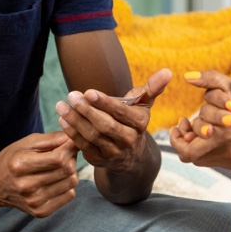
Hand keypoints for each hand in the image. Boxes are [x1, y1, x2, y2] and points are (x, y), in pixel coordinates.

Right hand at [0, 132, 78, 216]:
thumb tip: (75, 138)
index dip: (70, 147)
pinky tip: (56, 180)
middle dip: (71, 157)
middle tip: (65, 153)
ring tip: (59, 166)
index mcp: (21, 165)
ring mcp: (34, 202)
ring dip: (71, 171)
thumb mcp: (28, 142)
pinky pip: (70, 195)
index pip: (59, 158)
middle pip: (67, 170)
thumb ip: (52, 139)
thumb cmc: (13, 158)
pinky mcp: (40, 212)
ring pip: (71, 182)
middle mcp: (26, 186)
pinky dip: (67, 185)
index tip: (71, 141)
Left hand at [56, 68, 171, 171]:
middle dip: (86, 110)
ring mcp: (113, 152)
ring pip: (92, 135)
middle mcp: (128, 140)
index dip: (105, 103)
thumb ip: (153, 87)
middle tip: (71, 95)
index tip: (88, 92)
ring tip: (61, 105)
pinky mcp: (99, 160)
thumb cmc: (133, 120)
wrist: (130, 154)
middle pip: (105, 125)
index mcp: (140, 123)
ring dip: (74, 120)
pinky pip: (83, 146)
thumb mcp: (143, 104)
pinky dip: (71, 133)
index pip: (121, 112)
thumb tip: (168, 71)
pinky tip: (62, 119)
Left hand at [170, 69, 230, 171]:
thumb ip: (210, 78)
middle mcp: (228, 152)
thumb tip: (187, 76)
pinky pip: (220, 160)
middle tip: (189, 122)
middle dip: (191, 135)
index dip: (177, 139)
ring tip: (204, 127)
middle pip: (193, 153)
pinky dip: (216, 148)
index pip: (186, 149)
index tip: (179, 124)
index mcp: (223, 134)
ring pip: (205, 159)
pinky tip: (221, 133)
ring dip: (201, 144)